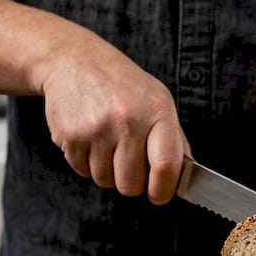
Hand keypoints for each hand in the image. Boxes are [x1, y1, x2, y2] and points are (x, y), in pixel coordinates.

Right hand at [37, 36, 188, 203]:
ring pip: (105, 180)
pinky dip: (85, 162)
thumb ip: (173, 137)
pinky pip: (82, 171)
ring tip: (106, 142)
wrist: (73, 60)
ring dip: (106, 171)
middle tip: (127, 163)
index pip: (166, 165)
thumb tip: (184, 173)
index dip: (163, 190)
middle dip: (130, 182)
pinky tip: (88, 137)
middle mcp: (128, 121)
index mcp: (157, 112)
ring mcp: (97, 129)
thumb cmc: (120, 83)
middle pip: (131, 184)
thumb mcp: (156, 99)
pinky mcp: (71, 136)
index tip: (159, 195)